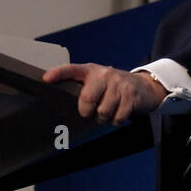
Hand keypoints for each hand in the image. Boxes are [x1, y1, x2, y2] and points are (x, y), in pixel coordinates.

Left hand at [41, 62, 166, 124]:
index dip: (58, 74)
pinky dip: (117, 120)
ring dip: (104, 118)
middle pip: (87, 98)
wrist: (143, 86)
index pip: (71, 70)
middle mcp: (104, 74)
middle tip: (91, 112)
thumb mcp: (97, 83)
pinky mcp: (130, 94)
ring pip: (103, 112)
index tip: (46, 79)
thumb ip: (83, 89)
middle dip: (87, 111)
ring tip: (108, 110)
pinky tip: (119, 111)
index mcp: (90, 71)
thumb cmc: (113, 87)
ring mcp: (118, 83)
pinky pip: (117, 117)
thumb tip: (63, 107)